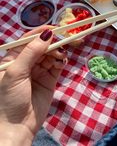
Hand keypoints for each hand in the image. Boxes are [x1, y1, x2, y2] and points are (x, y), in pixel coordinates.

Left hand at [0, 25, 67, 145]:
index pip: (29, 39)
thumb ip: (31, 52)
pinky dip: (62, 61)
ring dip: (59, 51)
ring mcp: (38, 71)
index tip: (55, 28)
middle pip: (43, 45)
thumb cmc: (8, 100)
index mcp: (14, 58)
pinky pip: (57, 65)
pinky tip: (63, 61)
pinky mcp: (49, 80)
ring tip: (62, 55)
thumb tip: (47, 34)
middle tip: (67, 38)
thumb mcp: (16, 72)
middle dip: (55, 41)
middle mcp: (26, 62)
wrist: (16, 128)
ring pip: (52, 54)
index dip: (42, 32)